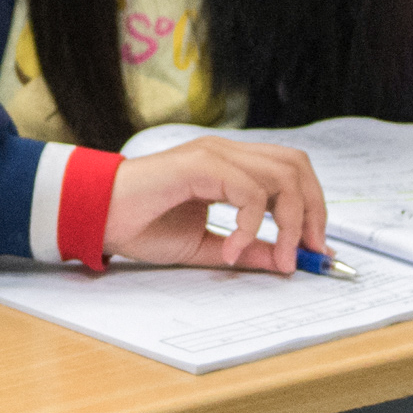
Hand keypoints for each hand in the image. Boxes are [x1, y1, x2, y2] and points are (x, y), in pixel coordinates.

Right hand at [99, 137, 329, 271]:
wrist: (97, 216)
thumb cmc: (140, 224)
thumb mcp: (205, 246)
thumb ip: (245, 249)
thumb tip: (283, 259)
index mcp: (230, 167)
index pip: (291, 171)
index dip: (313, 208)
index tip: (315, 250)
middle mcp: (227, 153)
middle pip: (297, 166)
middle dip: (313, 211)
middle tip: (308, 253)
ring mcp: (214, 154)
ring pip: (282, 176)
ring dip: (290, 223)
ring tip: (279, 258)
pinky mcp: (200, 165)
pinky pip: (249, 192)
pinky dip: (252, 226)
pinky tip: (233, 250)